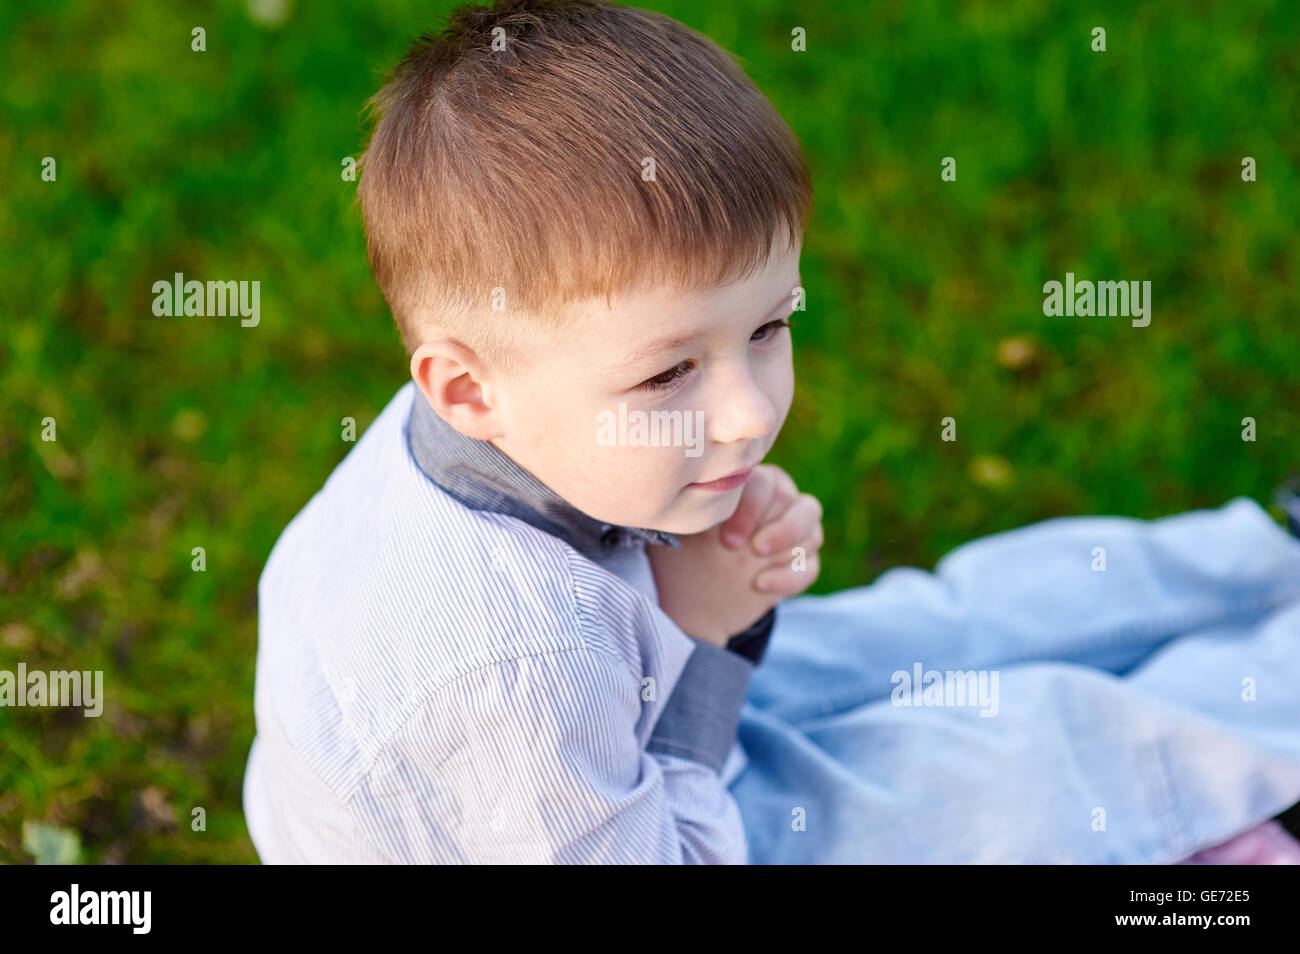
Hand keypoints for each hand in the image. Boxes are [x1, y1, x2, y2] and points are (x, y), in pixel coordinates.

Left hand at [647, 464, 822, 646]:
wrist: (696, 593)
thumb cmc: (690, 548)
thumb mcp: (688, 528)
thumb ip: (698, 507)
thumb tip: (685, 489)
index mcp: (757, 485)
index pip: (769, 483)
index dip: (752, 507)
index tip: (726, 538)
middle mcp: (784, 506)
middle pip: (803, 505)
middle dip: (779, 528)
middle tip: (748, 549)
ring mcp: (797, 537)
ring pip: (813, 533)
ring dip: (788, 547)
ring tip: (756, 564)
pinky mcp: (801, 567)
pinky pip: (809, 568)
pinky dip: (788, 577)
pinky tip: (759, 585)